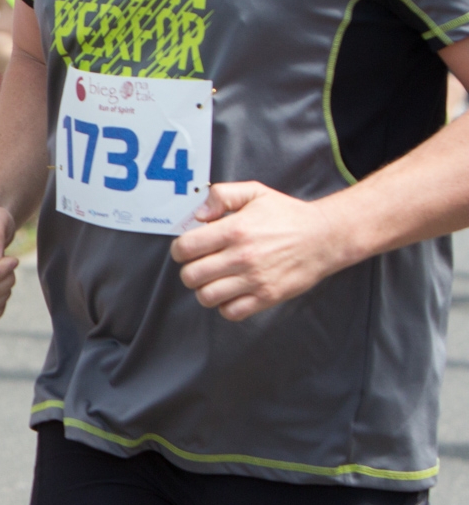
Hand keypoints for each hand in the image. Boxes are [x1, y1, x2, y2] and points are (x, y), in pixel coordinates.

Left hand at [169, 182, 344, 320]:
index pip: (185, 248)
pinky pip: (231, 312)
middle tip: (200, 264)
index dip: (180, 249)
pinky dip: (225, 305)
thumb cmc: (287, 215)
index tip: (187, 249)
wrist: (325, 237)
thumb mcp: (254, 192)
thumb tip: (198, 215)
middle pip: (191, 275)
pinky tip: (231, 292)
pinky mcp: (267, 297)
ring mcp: (255, 280)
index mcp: (234, 230)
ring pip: (207, 296)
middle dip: (189, 270)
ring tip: (214, 280)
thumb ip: (221, 195)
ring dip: (205, 289)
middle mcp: (242, 257)